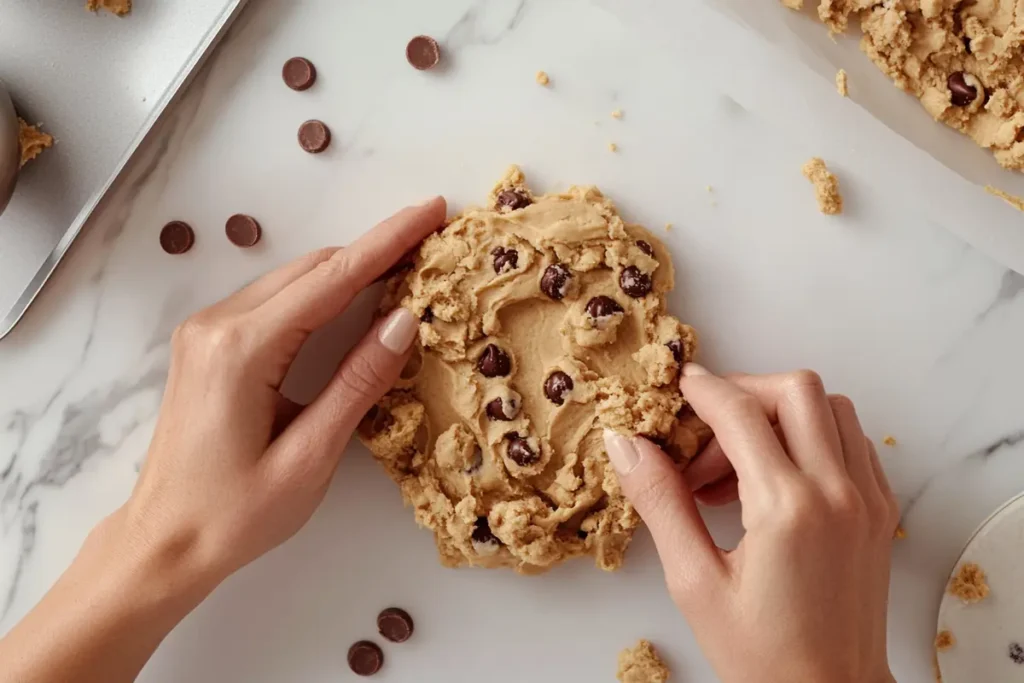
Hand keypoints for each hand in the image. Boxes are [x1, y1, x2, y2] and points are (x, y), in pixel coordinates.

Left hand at [0, 198, 445, 682]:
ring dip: (349, 269)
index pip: (331, 278)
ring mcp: (207, 331)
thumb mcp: (309, 457)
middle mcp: (218, 325)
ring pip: (293, 280)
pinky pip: (275, 301)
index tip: (430, 210)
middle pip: (312, 269)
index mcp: (243, 349)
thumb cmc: (234, 515)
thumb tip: (404, 320)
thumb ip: (357, 383)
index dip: (387, 241)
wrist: (162, 542)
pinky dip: (321, 292)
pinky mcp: (208, 344)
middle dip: (374, 249)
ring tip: (406, 266)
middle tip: (432, 240)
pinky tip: (354, 299)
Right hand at [604, 366, 898, 682]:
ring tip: (737, 464)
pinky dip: (812, 438)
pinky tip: (776, 477)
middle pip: (797, 390)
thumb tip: (627, 444)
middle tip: (705, 431)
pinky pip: (851, 441)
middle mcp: (838, 492)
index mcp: (787, 508)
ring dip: (780, 415)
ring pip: (831, 408)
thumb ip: (662, 503)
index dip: (702, 390)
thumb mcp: (694, 582)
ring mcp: (868, 499)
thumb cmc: (762, 655)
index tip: (676, 387)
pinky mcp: (880, 511)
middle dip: (744, 393)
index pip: (741, 413)